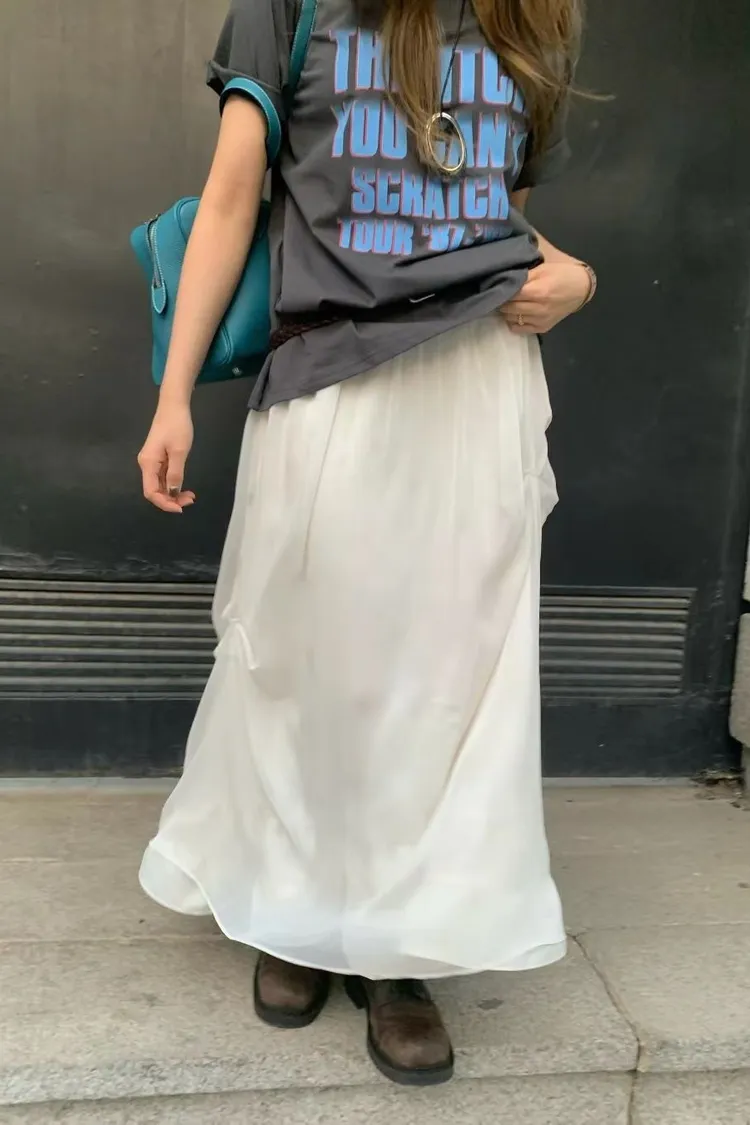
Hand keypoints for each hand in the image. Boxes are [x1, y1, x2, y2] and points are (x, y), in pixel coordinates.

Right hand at [138, 399, 195, 513]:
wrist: (173, 406)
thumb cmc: (177, 426)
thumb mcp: (179, 451)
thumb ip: (176, 473)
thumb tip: (173, 493)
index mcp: (148, 463)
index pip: (151, 492)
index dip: (164, 503)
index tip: (180, 508)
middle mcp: (147, 464)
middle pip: (155, 490)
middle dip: (171, 499)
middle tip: (190, 501)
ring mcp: (152, 461)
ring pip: (160, 485)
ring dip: (173, 493)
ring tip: (190, 496)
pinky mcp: (158, 458)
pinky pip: (164, 477)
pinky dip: (173, 484)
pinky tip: (184, 487)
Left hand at [500, 261, 591, 334]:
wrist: (580, 289)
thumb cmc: (561, 274)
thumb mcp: (542, 269)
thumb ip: (523, 276)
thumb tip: (503, 281)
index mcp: (539, 292)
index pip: (510, 295)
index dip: (502, 290)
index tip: (497, 286)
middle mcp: (539, 309)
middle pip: (509, 308)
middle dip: (502, 301)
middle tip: (500, 295)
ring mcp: (540, 321)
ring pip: (512, 319)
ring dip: (506, 312)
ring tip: (507, 303)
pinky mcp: (542, 328)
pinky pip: (520, 329)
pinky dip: (514, 322)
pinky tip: (516, 313)